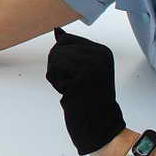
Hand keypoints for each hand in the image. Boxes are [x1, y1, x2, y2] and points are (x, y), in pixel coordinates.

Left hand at [46, 28, 125, 155]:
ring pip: (54, 58)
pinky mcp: (81, 78)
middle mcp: (100, 55)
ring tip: (72, 88)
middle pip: (58, 48)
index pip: (66, 39)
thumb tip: (57, 30)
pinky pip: (53, 72)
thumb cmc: (88, 97)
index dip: (63, 58)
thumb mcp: (83, 68)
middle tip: (74, 84)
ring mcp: (92, 65)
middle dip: (57, 67)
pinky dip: (56, 84)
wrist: (101, 124)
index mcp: (103, 51)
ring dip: (56, 76)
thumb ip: (71, 49)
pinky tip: (70, 93)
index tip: (78, 74)